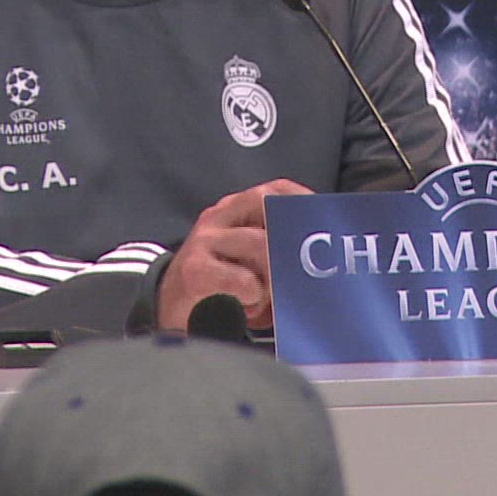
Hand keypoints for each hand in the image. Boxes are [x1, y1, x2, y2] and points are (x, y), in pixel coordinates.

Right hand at [156, 178, 312, 331]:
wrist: (171, 306)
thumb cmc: (221, 280)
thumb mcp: (250, 257)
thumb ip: (277, 246)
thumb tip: (325, 255)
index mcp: (236, 209)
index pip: (276, 189)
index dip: (303, 200)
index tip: (325, 220)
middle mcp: (219, 217)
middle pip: (266, 205)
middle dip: (291, 234)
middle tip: (306, 263)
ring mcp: (204, 241)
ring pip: (258, 244)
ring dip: (276, 273)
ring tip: (275, 294)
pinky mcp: (194, 271)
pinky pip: (240, 279)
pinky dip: (254, 294)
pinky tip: (250, 304)